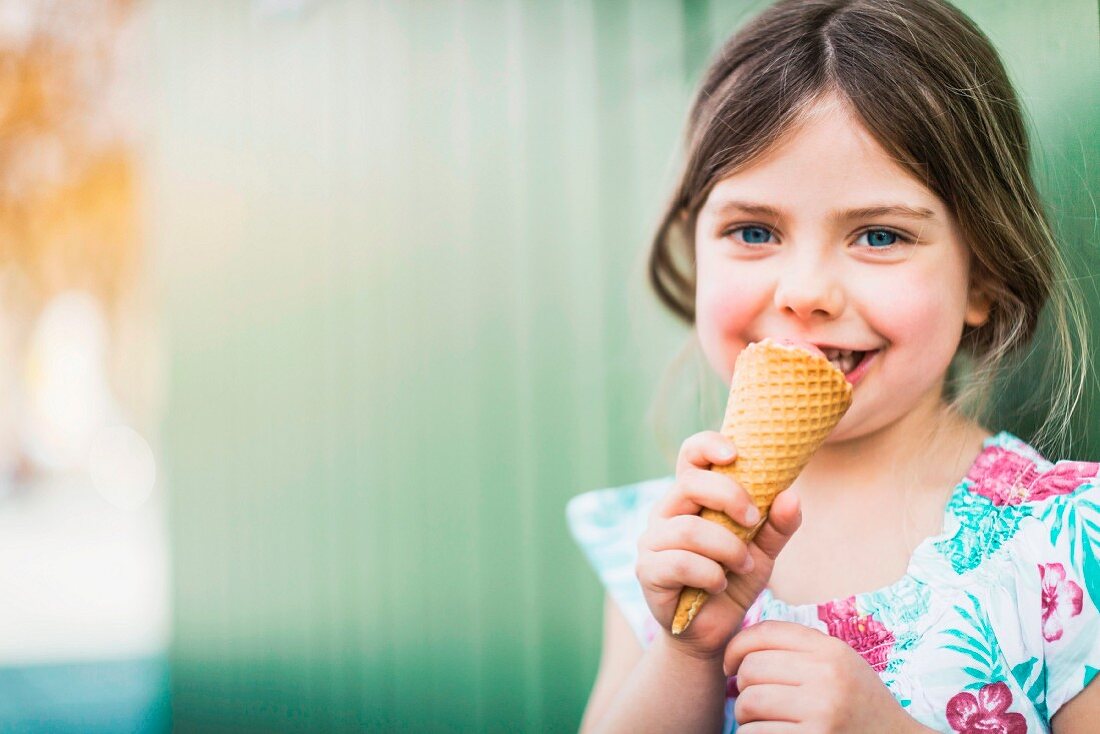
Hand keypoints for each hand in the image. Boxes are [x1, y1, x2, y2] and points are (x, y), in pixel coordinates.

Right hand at [635, 431, 802, 660]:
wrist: (713, 633)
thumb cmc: (733, 582)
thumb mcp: (763, 552)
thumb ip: (778, 525)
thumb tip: (791, 495)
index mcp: (691, 498)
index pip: (690, 456)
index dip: (707, 445)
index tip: (735, 454)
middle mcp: (666, 512)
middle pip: (690, 484)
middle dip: (729, 497)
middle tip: (754, 520)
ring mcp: (652, 541)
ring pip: (689, 529)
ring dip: (726, 548)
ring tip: (742, 565)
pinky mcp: (647, 571)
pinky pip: (680, 562)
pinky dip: (709, 574)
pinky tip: (719, 586)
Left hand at [724, 621, 924, 732]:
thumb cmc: (858, 705)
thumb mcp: (840, 666)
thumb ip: (799, 650)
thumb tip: (740, 647)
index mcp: (832, 652)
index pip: (766, 632)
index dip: (737, 646)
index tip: (730, 664)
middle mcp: (828, 677)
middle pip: (751, 668)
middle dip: (742, 686)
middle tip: (752, 699)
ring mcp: (821, 712)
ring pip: (748, 702)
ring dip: (745, 716)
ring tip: (761, 720)